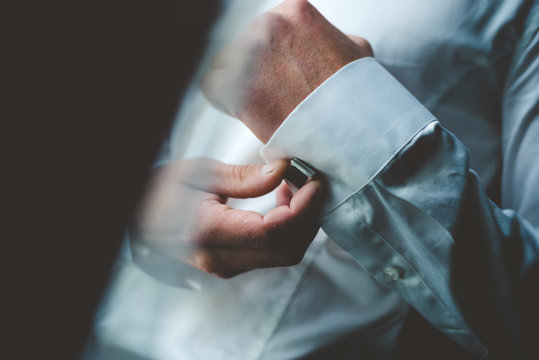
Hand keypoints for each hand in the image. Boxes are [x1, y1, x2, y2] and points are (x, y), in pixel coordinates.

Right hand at [130, 157, 322, 280]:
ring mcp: (225, 267)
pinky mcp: (230, 266)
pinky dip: (288, 230)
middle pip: (286, 251)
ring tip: (295, 187)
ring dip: (300, 224)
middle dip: (309, 218)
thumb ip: (244, 177)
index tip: (314, 182)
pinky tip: (282, 202)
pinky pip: (271, 255)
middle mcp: (218, 259)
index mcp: (208, 232)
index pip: (272, 233)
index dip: (303, 209)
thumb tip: (283, 171)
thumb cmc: (162, 190)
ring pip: (283, 256)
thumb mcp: (199, 173)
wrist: (137, 216)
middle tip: (311, 183)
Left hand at [201, 0, 372, 142]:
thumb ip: (331, 36)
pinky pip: (211, 85)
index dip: (270, 52)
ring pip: (224, 63)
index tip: (278, 71)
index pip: (265, 27)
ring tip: (260, 102)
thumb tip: (326, 40)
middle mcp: (268, 26)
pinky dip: (224, 100)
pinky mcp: (235, 86)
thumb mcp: (355, 49)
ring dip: (237, 82)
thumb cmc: (355, 94)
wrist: (349, 129)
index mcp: (294, 11)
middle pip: (243, 43)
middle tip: (271, 92)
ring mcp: (249, 55)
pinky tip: (244, 111)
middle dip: (254, 67)